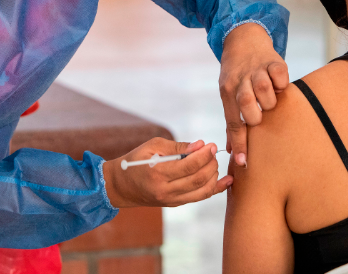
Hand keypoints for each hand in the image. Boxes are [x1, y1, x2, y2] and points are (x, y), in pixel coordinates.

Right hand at [103, 138, 230, 207]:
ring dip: (214, 175)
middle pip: (198, 179)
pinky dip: (214, 189)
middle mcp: (165, 190)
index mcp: (158, 174)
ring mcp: (171, 200)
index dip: (204, 155)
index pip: (189, 166)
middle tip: (213, 151)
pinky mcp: (175, 204)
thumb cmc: (135, 161)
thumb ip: (177, 147)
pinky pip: (199, 198)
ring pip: (202, 191)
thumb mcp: (152, 146)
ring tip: (213, 162)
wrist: (121, 186)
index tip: (211, 145)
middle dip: (211, 163)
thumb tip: (200, 145)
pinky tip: (226, 180)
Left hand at [219, 23, 288, 167]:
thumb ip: (232, 119)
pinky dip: (282, 82)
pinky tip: (279, 84)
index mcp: (227, 91)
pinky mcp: (273, 60)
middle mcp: (240, 80)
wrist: (242, 37)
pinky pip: (280, 74)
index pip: (233, 121)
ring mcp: (256, 69)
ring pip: (264, 89)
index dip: (239, 142)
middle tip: (261, 115)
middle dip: (256, 116)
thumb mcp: (228, 93)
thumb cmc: (236, 73)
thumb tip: (231, 149)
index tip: (243, 162)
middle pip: (247, 103)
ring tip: (270, 100)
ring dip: (269, 100)